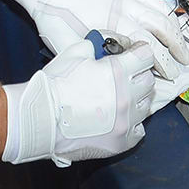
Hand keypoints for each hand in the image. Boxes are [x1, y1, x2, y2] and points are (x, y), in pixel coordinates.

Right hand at [1, 33, 159, 164]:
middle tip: (125, 77)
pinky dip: (131, 124)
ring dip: (135, 100)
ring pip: (146, 106)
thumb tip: (103, 46)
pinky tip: (118, 119)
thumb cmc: (54, 87)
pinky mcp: (120, 142)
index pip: (146, 56)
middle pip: (148, 81)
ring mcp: (125, 122)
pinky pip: (139, 130)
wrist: (39, 120)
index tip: (135, 54)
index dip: (139, 52)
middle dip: (138, 75)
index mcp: (118, 72)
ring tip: (119, 100)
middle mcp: (127, 97)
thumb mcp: (75, 53)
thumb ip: (96, 46)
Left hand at [6, 0, 188, 73]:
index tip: (172, 75)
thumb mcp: (74, 48)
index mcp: (116, 26)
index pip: (150, 47)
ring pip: (161, 8)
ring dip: (174, 25)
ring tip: (180, 38)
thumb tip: (117, 72)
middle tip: (185, 60)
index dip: (164, 63)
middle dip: (177, 46)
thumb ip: (98, 59)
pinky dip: (161, 2)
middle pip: (163, 27)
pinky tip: (166, 11)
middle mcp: (126, 9)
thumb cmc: (56, 22)